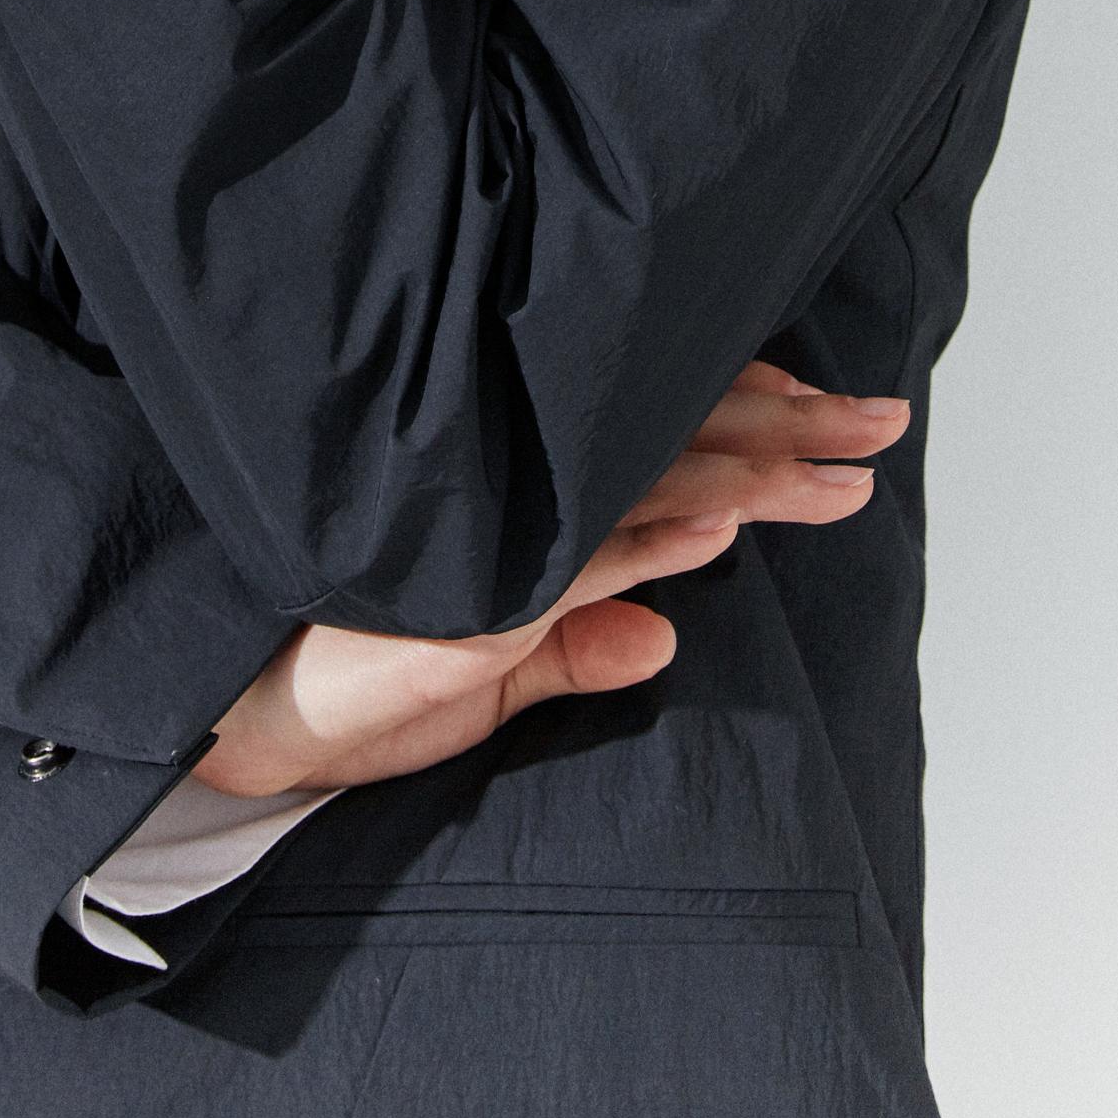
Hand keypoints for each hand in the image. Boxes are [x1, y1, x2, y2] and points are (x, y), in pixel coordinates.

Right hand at [190, 361, 909, 797]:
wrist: (234, 707)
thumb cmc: (346, 685)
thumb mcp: (485, 681)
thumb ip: (576, 650)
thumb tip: (668, 637)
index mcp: (527, 509)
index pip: (654, 438)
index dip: (749, 417)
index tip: (832, 409)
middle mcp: (520, 505)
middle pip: (673, 443)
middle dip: (789, 429)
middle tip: (883, 414)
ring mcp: (498, 544)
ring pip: (644, 486)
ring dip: (753, 476)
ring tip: (843, 469)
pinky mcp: (468, 600)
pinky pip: (574, 561)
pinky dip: (650, 542)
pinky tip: (718, 529)